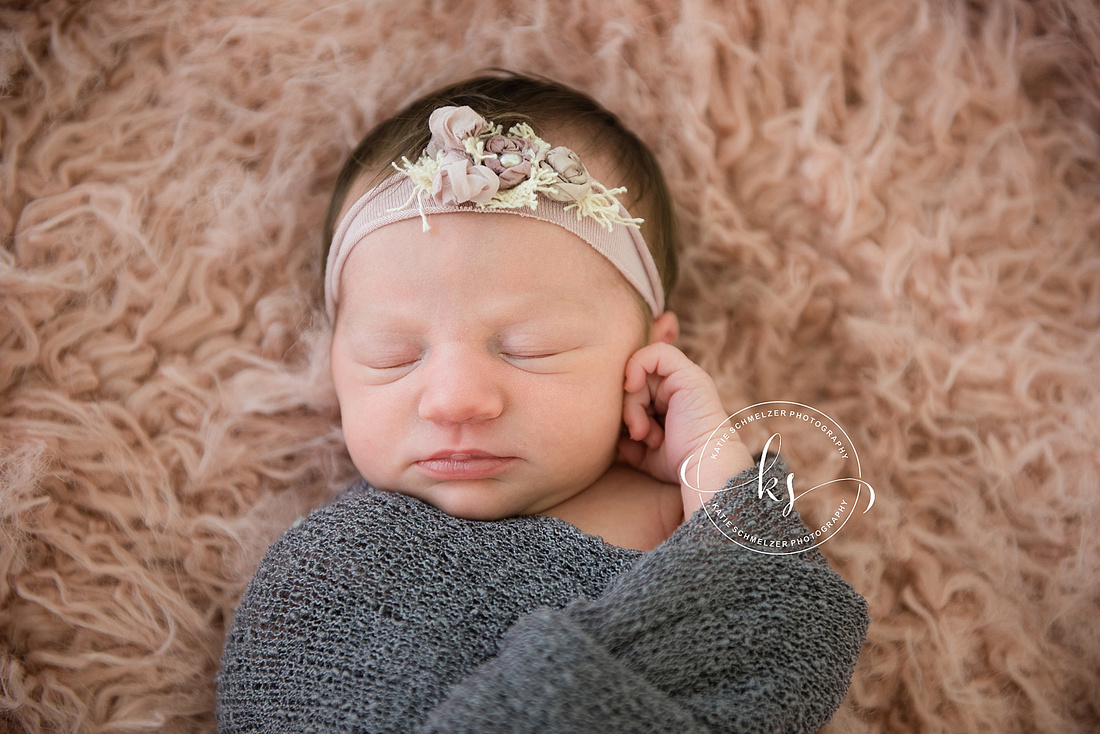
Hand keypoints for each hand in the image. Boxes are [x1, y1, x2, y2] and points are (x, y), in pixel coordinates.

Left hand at [620, 343, 752, 516]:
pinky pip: (656, 353)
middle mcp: (676, 387)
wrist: (702, 469)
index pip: (636, 385)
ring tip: (643, 432)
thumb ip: (628, 438)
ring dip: (632, 403)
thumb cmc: (677, 465)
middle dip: (628, 407)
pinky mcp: (688, 375)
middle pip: (635, 379)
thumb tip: (617, 434)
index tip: (625, 427)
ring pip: (640, 371)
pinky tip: (632, 387)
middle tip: (637, 434)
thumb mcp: (644, 452)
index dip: (625, 401)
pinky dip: (636, 366)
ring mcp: (683, 379)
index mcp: (668, 401)